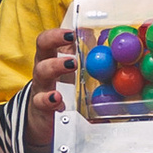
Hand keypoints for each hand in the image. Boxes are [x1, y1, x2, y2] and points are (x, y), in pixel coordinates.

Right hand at [21, 25, 75, 152]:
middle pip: (42, 47)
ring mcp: (41, 86)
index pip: (50, 39)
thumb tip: (111, 46)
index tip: (72, 31)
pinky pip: (42, 101)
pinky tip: (58, 99)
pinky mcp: (41, 107)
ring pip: (42, 71)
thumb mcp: (70, 75)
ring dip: (56, 65)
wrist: (42, 121)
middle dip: (55, 39)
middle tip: (71, 38)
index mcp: (51, 58)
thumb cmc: (59, 91)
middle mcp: (44, 69)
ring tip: (71, 63)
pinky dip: (50, 99)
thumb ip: (86, 60)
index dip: (58, 32)